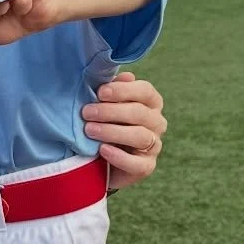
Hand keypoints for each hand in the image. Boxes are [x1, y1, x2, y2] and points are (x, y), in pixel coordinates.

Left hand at [83, 71, 165, 189]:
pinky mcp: (146, 166)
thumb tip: (123, 76)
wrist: (102, 162)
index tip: (100, 92)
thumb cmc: (106, 124)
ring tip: (89, 130)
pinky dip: (119, 156)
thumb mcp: (106, 106)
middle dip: (111, 111)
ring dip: (112, 131)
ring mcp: (154, 145)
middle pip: (140, 113)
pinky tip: (102, 150)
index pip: (145, 91)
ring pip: (139, 136)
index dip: (123, 91)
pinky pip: (137, 163)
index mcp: (150, 103)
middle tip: (87, 112)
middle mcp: (156, 122)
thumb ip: (112, 91)